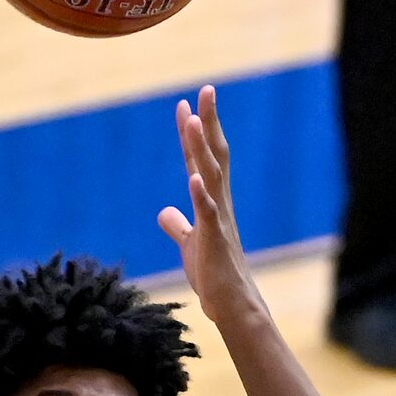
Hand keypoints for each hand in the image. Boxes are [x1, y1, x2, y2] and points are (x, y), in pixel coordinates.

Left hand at [158, 87, 259, 328]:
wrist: (230, 305)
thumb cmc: (213, 275)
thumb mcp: (190, 244)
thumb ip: (179, 224)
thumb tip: (165, 212)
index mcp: (211, 201)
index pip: (201, 159)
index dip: (193, 133)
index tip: (186, 104)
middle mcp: (219, 203)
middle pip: (214, 156)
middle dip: (208, 123)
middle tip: (206, 90)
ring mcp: (219, 219)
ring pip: (211, 176)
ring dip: (201, 149)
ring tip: (193, 121)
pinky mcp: (215, 240)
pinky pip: (208, 213)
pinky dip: (200, 195)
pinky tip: (192, 177)